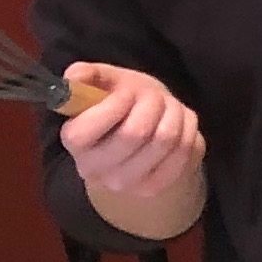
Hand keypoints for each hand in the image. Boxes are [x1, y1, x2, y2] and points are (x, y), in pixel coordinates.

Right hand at [59, 63, 204, 213]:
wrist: (144, 137)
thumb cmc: (122, 105)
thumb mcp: (106, 83)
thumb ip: (88, 75)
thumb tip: (74, 75)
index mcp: (73, 141)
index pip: (87, 129)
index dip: (116, 104)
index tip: (128, 92)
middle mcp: (93, 169)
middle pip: (135, 132)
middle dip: (152, 103)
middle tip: (153, 96)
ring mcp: (124, 183)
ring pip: (165, 138)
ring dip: (174, 112)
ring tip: (168, 107)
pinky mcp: (153, 187)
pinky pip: (184, 150)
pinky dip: (188, 129)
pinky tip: (179, 125)